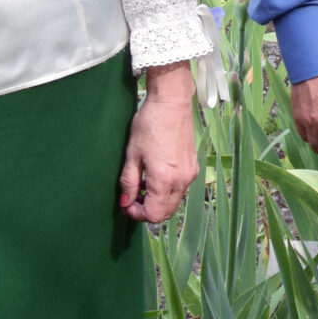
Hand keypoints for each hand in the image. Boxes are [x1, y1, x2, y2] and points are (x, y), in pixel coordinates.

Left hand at [119, 63, 197, 222]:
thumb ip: (128, 182)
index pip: (154, 214)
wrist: (171, 103)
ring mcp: (190, 174)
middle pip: (166, 213)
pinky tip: (154, 175)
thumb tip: (125, 202)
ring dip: (156, 200)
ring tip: (141, 183)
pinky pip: (180, 190)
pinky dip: (166, 191)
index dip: (137, 214)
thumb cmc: (149, 125)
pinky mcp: (193, 167)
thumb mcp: (132, 154)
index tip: (125, 205)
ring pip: (173, 202)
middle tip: (131, 197)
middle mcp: (181, 180)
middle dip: (147, 210)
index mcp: (164, 179)